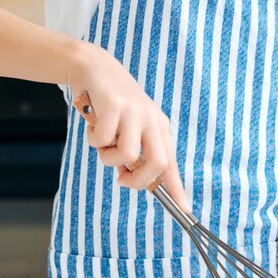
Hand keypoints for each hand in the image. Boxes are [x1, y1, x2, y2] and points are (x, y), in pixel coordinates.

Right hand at [67, 45, 187, 208]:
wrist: (94, 67)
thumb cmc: (110, 104)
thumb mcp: (128, 127)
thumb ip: (132, 152)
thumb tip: (130, 179)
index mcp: (157, 127)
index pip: (170, 162)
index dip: (177, 187)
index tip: (185, 209)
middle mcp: (151, 119)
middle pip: (157, 162)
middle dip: (138, 181)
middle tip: (121, 179)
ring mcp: (135, 112)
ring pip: (126, 155)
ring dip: (106, 158)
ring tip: (100, 141)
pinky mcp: (115, 105)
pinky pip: (103, 139)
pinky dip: (93, 139)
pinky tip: (92, 123)